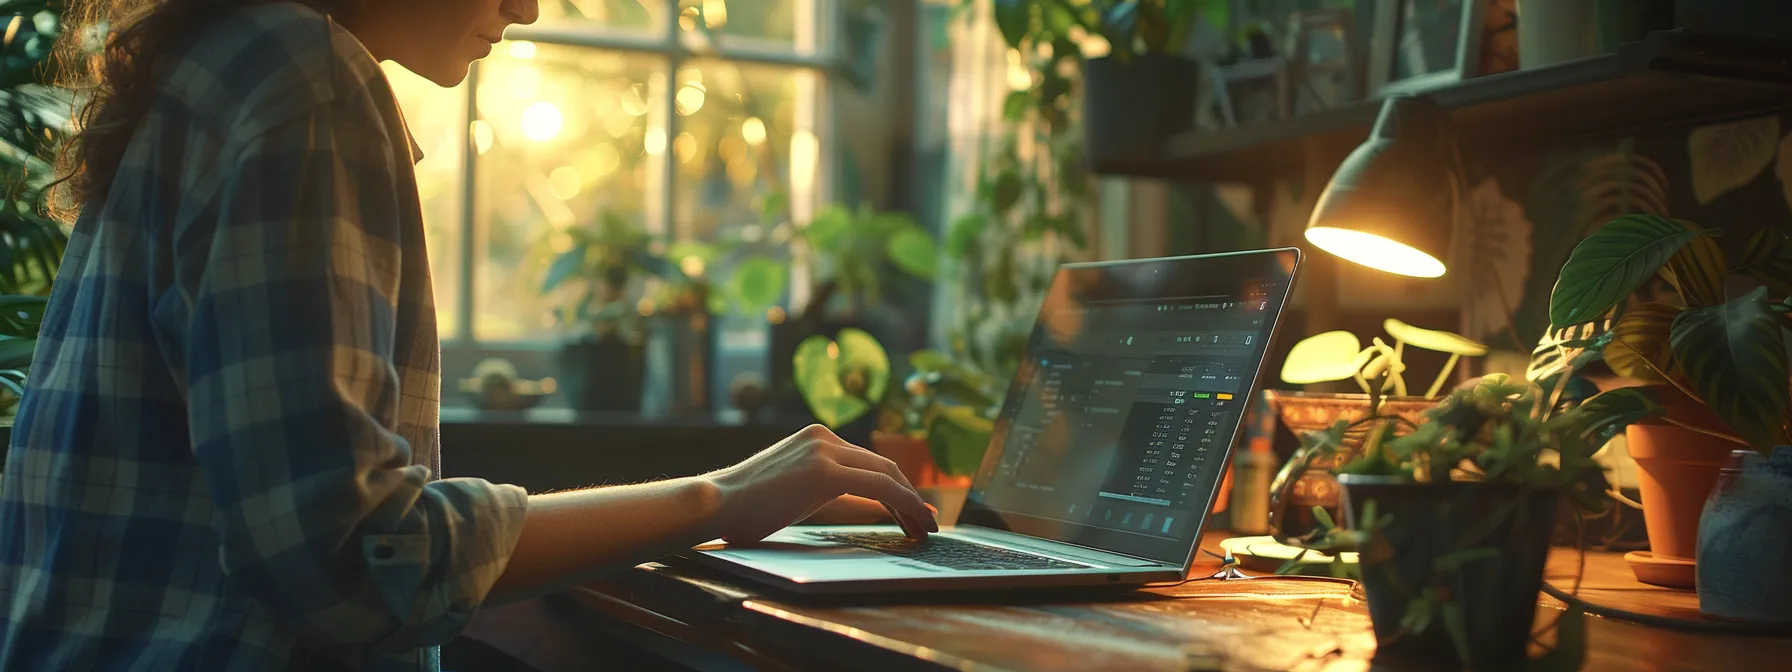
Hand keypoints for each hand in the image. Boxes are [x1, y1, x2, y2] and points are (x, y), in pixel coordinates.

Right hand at [704, 425, 936, 543]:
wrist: (715, 502)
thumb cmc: (747, 506)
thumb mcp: (796, 490)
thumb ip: (828, 489)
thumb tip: (866, 505)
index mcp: (816, 438)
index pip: (868, 461)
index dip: (897, 486)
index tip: (913, 509)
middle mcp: (824, 437)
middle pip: (883, 465)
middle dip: (910, 495)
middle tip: (927, 521)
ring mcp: (824, 450)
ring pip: (886, 474)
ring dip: (911, 502)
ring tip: (924, 528)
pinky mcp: (825, 471)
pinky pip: (879, 486)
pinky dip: (903, 503)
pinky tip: (913, 521)